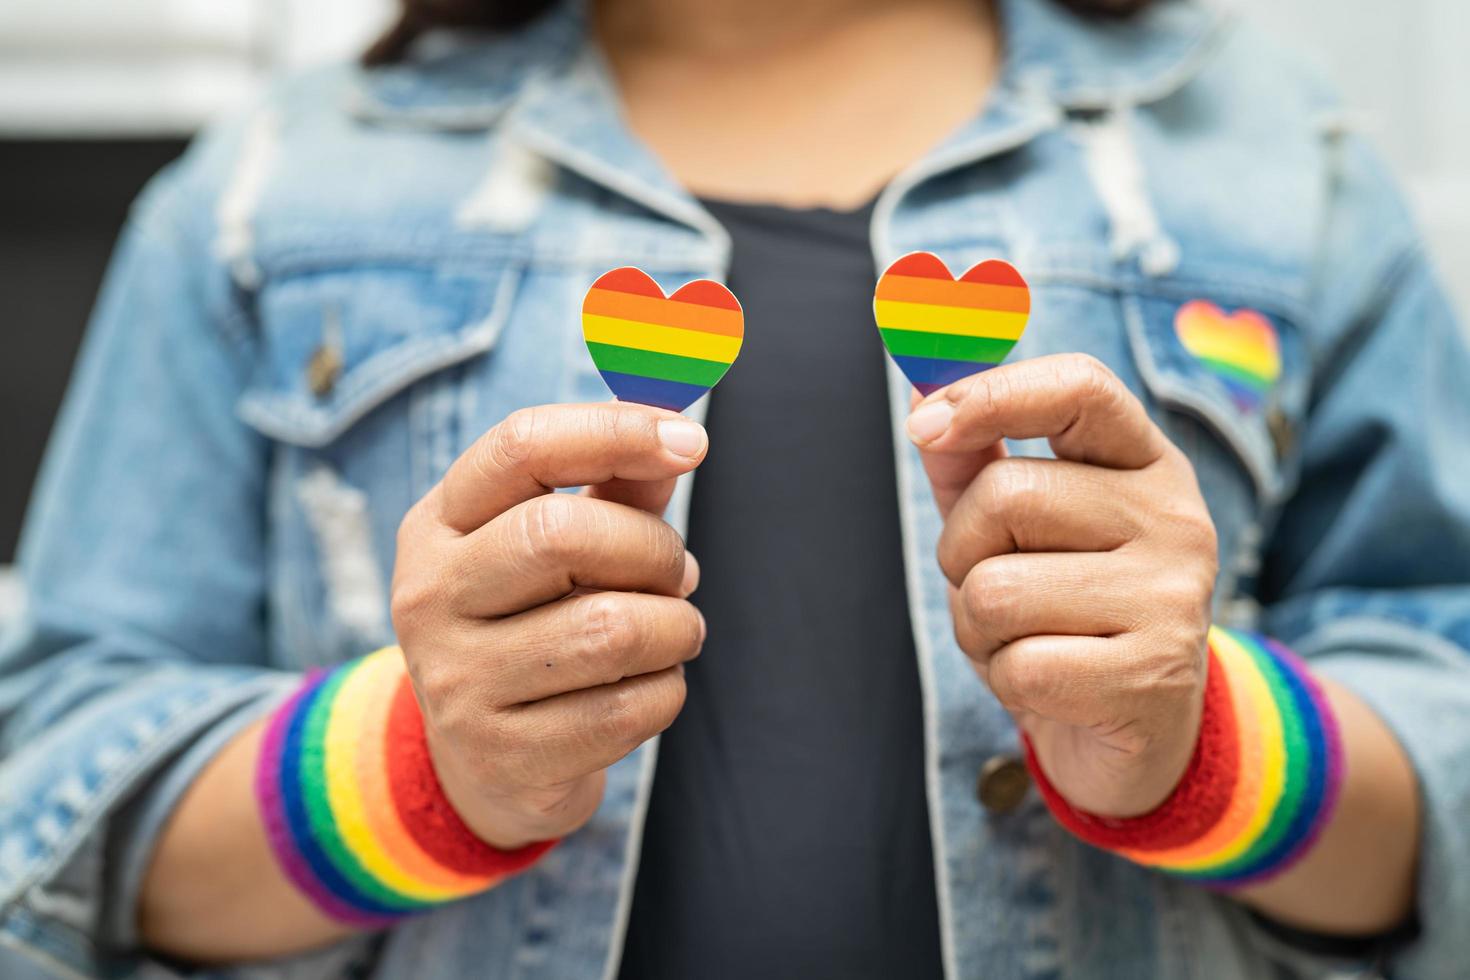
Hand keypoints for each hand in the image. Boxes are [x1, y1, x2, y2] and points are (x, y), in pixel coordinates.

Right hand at [391, 403, 708, 847]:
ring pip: (609, 629)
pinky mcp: (503, 756)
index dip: (615, 431)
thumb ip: (614, 491)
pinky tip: (649, 688)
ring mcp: (457, 682)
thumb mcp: (554, 550)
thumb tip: (678, 438)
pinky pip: (625, 710)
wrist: (484, 764)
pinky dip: (666, 692)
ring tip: (673, 633)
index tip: (690, 440)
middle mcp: (429, 597)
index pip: (521, 446)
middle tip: (680, 573)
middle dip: (653, 550)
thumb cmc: (534, 625)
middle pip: (560, 533)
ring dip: (675, 627)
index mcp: (437, 525)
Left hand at [906, 354, 1218, 816]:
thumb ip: (975, 462)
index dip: (991, 393)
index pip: (1079, 387)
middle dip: (961, 552)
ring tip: (1023, 640)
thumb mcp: (1018, 532)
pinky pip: (1018, 666)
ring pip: (996, 589)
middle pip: (1006, 494)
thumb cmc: (1063, 615)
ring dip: (976, 626)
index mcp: (1145, 464)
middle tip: (992, 587)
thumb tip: (920, 394)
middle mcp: (1175, 518)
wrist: (1138, 737)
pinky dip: (1006, 681)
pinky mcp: (1154, 677)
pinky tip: (1050, 686)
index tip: (921, 424)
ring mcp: (1173, 597)